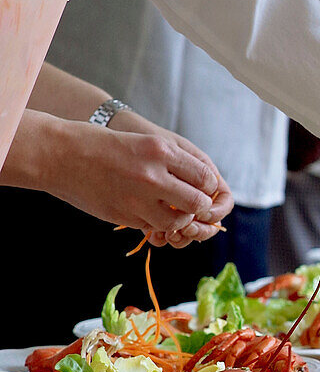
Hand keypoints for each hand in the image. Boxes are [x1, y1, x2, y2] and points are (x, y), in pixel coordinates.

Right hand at [3, 111, 230, 247]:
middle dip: (199, 207)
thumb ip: (173, 164)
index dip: (208, 187)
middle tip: (193, 205)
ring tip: (171, 211)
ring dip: (178, 220)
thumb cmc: (103, 145)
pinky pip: (152, 227)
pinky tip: (147, 214)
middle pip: (197, 203)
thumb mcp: (144, 144)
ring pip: (177, 221)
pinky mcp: (124, 215)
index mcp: (161, 150)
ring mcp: (138, 198)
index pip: (205, 177)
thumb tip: (202, 187)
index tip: (202, 188)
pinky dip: (155, 224)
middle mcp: (153, 175)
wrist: (59, 154)